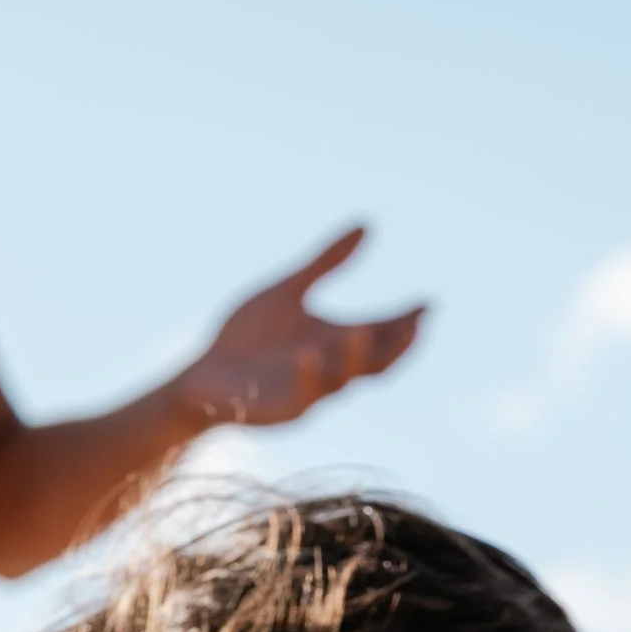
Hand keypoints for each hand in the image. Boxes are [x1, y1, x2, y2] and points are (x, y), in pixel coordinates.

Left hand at [180, 228, 424, 432]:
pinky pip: (300, 392)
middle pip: (376, 361)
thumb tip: (367, 224)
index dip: (405, 321)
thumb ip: (327, 262)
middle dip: (397, 346)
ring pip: (343, 378)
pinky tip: (307, 352)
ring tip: (365, 331)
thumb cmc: (247, 336)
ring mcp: (310, 390)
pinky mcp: (283, 407)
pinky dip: (307, 374)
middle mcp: (331, 367)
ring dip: (356, 357)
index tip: (426, 303)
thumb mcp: (289, 289)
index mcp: (336, 340)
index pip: (381, 332)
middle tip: (416, 326)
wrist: (204, 375)